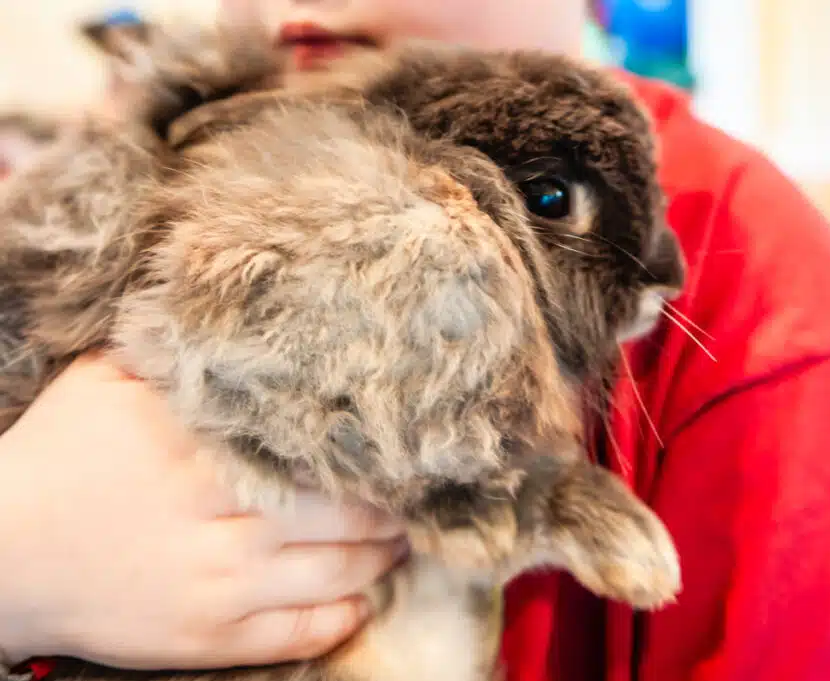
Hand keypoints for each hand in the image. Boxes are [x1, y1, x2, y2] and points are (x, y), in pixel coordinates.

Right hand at [0, 353, 406, 669]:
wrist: (0, 557)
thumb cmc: (58, 457)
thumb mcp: (106, 383)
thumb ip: (178, 358)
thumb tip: (241, 322)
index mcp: (205, 449)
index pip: (319, 448)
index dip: (372, 449)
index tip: (404, 439)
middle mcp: (223, 518)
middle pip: (346, 513)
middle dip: (393, 506)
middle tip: (421, 493)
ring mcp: (220, 584)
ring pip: (337, 573)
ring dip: (383, 557)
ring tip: (404, 539)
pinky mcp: (208, 638)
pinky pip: (298, 633)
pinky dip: (342, 617)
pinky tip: (363, 601)